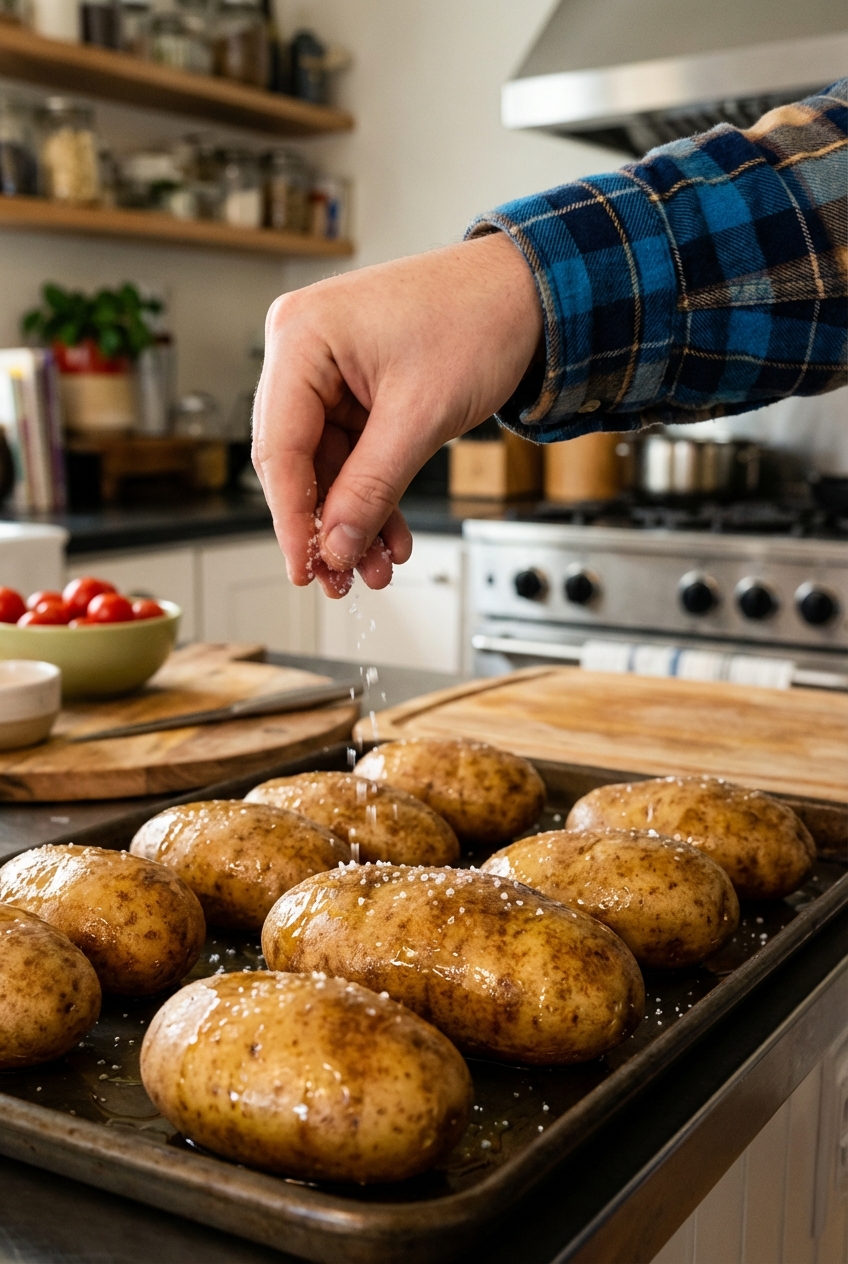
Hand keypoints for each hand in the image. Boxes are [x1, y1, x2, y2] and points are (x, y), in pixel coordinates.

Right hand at [252, 231, 542, 596]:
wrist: (530, 292)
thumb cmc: (478, 320)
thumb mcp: (420, 416)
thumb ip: (372, 487)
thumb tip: (337, 546)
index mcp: (301, 338)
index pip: (279, 447)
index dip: (291, 518)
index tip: (305, 568)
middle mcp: (303, 350)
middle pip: (296, 461)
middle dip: (325, 525)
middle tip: (339, 579)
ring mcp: (329, 370)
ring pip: (327, 467)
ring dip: (353, 519)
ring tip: (375, 567)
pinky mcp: (356, 388)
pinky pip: (354, 455)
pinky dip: (372, 495)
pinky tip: (389, 536)